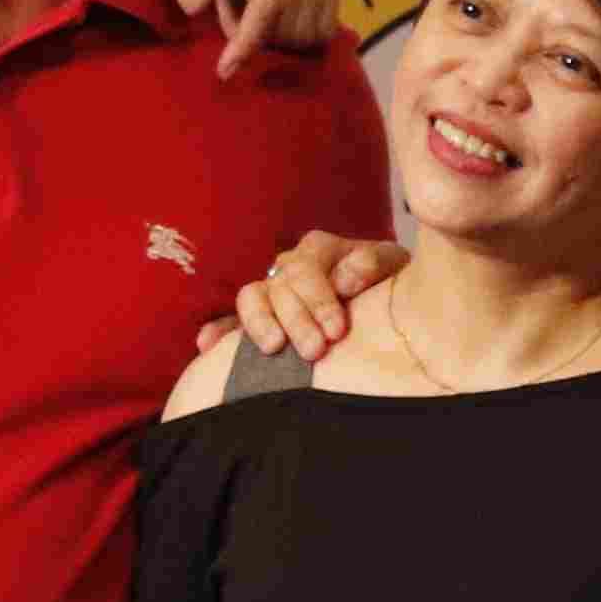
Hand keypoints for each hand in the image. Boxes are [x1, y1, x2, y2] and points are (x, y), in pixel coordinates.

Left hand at [164, 0, 343, 76]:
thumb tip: (196, 7)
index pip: (269, 4)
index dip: (247, 44)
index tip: (224, 69)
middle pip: (288, 27)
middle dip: (251, 34)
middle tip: (224, 3)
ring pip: (310, 33)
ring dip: (274, 35)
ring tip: (246, 2)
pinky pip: (325, 26)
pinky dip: (295, 30)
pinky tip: (271, 6)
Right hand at [229, 227, 404, 362]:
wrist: (388, 305)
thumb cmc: (390, 284)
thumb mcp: (393, 267)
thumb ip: (373, 264)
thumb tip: (345, 277)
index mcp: (320, 250)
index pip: (308, 267)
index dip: (320, 299)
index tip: (338, 331)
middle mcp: (291, 267)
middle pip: (281, 286)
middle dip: (297, 320)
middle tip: (315, 351)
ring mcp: (272, 291)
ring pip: (252, 297)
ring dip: (260, 324)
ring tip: (273, 349)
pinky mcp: (261, 319)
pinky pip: (231, 321)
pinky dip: (218, 331)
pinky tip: (207, 345)